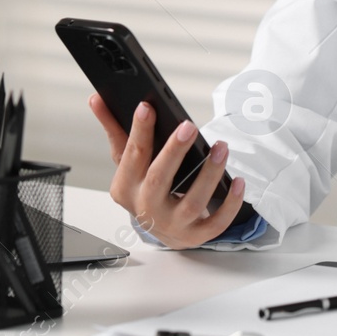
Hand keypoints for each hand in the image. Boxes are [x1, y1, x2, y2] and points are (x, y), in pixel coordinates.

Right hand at [89, 95, 247, 247]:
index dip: (139, 131)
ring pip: (192, 201)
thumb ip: (115, 131)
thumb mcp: (127, 163)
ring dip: (209, 174)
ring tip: (221, 147)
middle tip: (188, 125)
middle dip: (173, 151)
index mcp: (125, 187)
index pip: (132, 155)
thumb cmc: (143, 189)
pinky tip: (239, 182)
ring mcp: (172, 224)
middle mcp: (146, 208)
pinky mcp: (196, 235)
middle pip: (158, 179)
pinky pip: (216, 223)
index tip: (146, 106)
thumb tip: (97, 99)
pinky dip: (230, 204)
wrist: (160, 229)